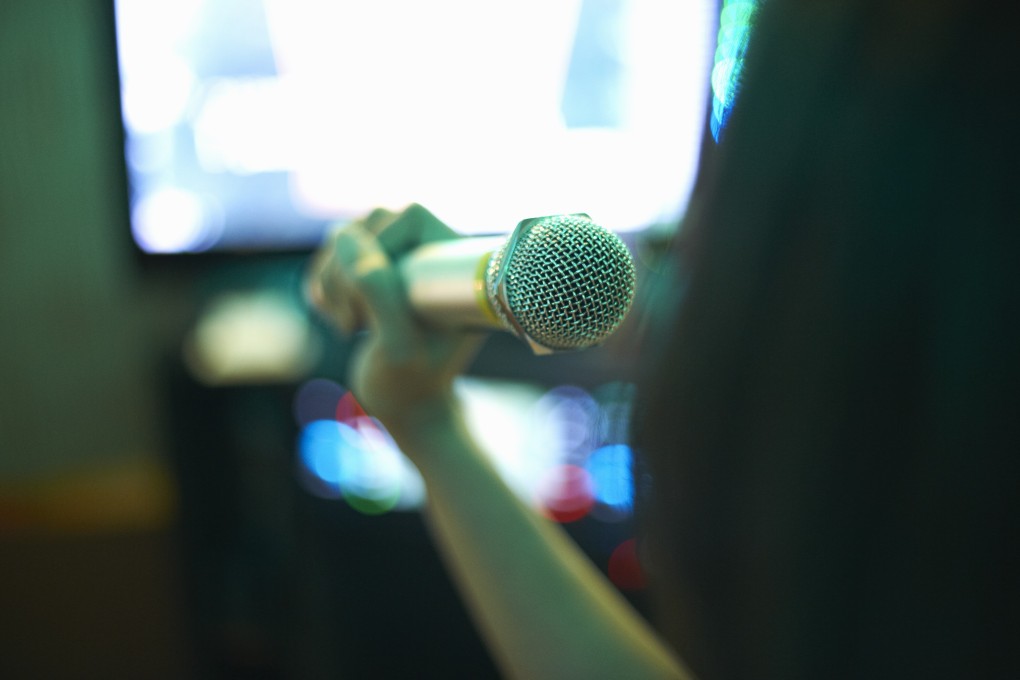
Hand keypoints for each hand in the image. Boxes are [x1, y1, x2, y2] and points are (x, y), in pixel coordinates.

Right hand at [305, 204, 484, 440]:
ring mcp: (399, 258)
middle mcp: (431, 251)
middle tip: (355, 323)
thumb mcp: (398, 347)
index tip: (371, 308)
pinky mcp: (371, 271)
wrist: (407, 407)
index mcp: (454, 261)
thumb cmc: (412, 383)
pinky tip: (342, 321)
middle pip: (371, 221)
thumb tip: (350, 237)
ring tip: (351, 325)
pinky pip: (330, 254)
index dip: (379, 251)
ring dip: (331, 281)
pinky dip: (322, 286)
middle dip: (348, 273)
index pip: (408, 216)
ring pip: (346, 235)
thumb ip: (380, 292)